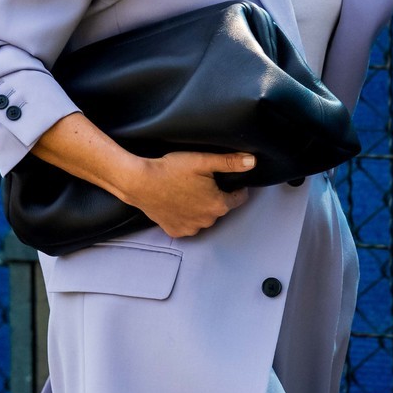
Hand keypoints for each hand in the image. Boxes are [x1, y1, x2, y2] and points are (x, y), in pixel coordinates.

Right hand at [120, 150, 255, 238]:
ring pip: (204, 217)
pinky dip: (186, 216)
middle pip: (219, 208)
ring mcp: (191, 228)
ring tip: (187, 192)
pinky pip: (187, 225)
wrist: (140, 182)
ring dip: (200, 208)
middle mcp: (207, 221)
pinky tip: (178, 203)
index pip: (238, 198)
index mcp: (218, 205)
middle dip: (215, 196)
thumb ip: (230, 162)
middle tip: (201, 182)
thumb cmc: (171, 170)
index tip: (228, 180)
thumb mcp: (203, 161)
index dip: (236, 187)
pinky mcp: (175, 231)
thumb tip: (252, 162)